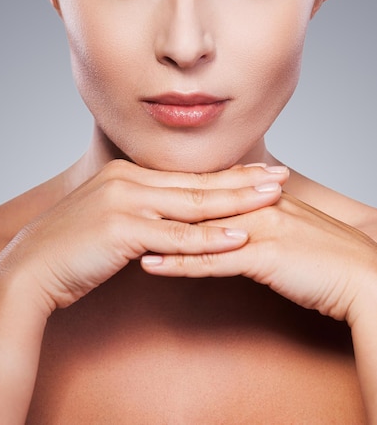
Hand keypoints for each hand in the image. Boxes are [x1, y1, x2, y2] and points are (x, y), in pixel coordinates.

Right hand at [0, 160, 288, 314]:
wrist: (31, 268)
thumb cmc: (70, 248)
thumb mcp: (108, 217)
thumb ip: (140, 211)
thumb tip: (170, 218)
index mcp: (126, 172)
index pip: (186, 175)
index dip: (225, 174)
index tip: (258, 171)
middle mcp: (127, 179)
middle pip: (197, 182)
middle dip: (243, 180)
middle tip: (280, 175)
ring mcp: (124, 201)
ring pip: (192, 204)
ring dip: (238, 202)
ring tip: (273, 198)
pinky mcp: (121, 229)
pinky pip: (176, 237)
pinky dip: (210, 238)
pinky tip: (240, 236)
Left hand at [141, 191, 376, 322]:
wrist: (367, 278)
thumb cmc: (332, 261)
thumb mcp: (295, 236)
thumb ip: (265, 228)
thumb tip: (239, 232)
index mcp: (265, 199)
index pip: (211, 193)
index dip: (177, 195)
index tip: (146, 197)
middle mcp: (258, 206)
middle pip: (198, 203)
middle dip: (158, 207)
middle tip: (120, 210)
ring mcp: (260, 227)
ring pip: (197, 228)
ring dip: (158, 233)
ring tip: (121, 236)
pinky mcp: (263, 255)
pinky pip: (211, 260)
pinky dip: (177, 262)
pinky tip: (150, 265)